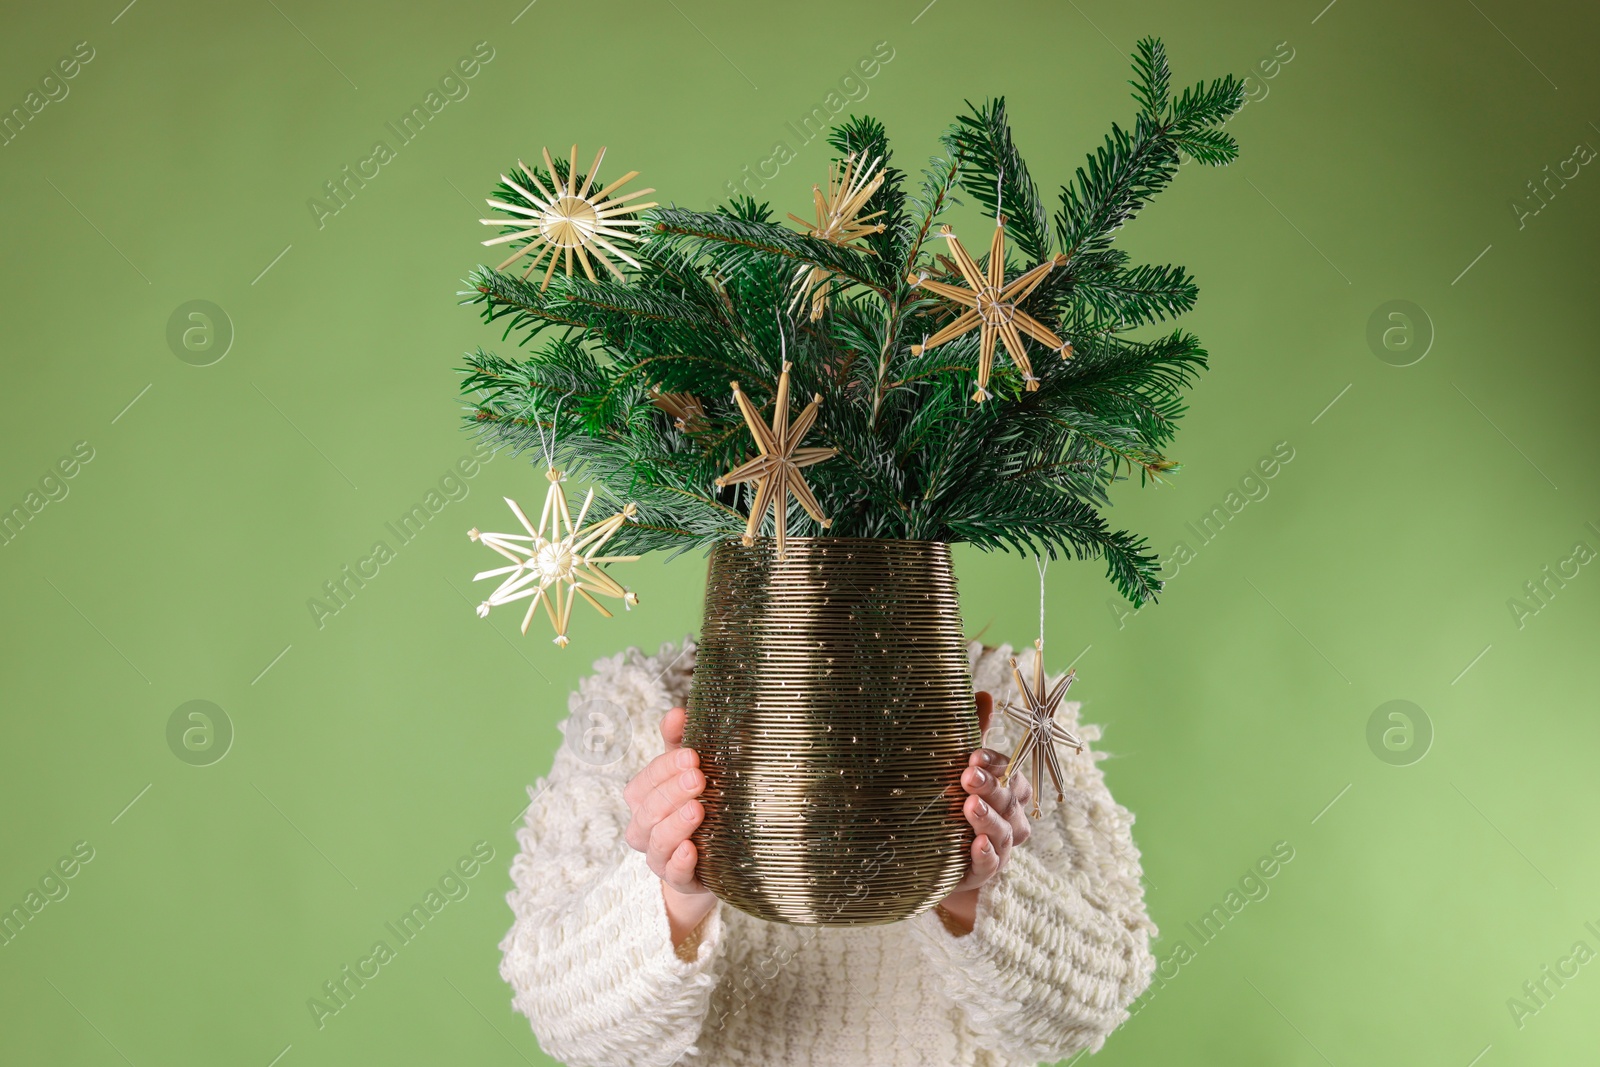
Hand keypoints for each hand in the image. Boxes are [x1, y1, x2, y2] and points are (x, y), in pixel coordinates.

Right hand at [622, 707, 716, 945]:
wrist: (718, 859)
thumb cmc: (700, 804)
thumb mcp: (689, 772)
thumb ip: (679, 743)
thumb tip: (676, 712)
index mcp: (644, 800)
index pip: (645, 781)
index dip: (664, 768)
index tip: (692, 755)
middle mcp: (646, 829)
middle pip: (648, 810)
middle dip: (671, 793)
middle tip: (698, 778)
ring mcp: (661, 858)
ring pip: (656, 842)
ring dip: (674, 825)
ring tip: (697, 810)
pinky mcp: (682, 880)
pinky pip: (674, 874)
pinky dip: (680, 862)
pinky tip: (692, 849)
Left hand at [937, 691, 1033, 933]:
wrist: (930, 855)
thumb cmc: (951, 802)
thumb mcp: (957, 766)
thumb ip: (973, 733)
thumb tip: (983, 693)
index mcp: (1007, 791)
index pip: (1012, 774)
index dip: (998, 765)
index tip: (973, 756)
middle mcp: (1009, 819)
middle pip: (1010, 801)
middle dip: (991, 787)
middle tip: (967, 775)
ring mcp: (999, 848)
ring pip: (1005, 833)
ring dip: (989, 818)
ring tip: (970, 806)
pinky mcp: (982, 872)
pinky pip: (991, 865)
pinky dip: (987, 855)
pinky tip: (976, 844)